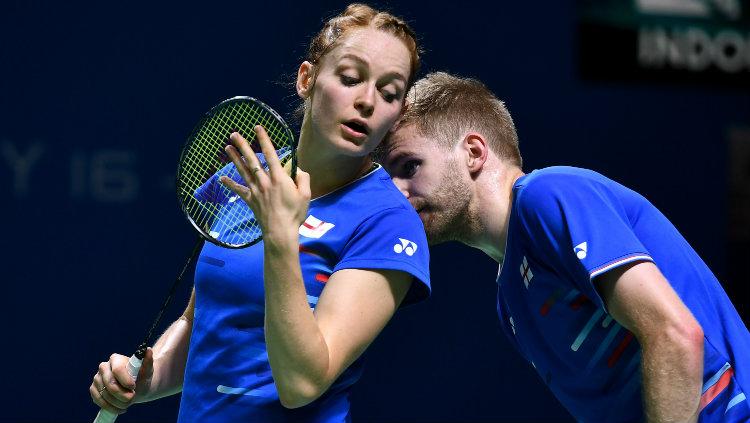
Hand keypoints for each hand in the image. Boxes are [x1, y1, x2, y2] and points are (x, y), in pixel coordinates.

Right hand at [90, 348, 153, 414]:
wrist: (136, 388)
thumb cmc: (141, 377)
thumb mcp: (147, 370)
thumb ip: (148, 361)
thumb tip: (148, 350)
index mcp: (116, 359)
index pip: (117, 369)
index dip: (125, 380)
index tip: (133, 387)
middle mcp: (103, 367)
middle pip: (109, 383)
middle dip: (122, 394)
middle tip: (132, 398)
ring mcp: (97, 378)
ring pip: (104, 394)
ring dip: (118, 402)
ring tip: (128, 403)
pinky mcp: (94, 389)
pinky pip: (98, 400)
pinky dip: (110, 407)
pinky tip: (120, 408)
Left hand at [220, 126, 310, 242]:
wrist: (280, 232)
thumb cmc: (295, 214)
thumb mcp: (306, 195)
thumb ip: (303, 178)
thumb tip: (297, 169)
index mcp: (279, 178)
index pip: (271, 154)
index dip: (264, 140)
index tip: (258, 128)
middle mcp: (265, 181)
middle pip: (252, 160)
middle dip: (243, 145)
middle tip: (234, 134)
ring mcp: (255, 191)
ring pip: (243, 171)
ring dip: (234, 158)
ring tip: (227, 147)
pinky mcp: (250, 200)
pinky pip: (239, 190)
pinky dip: (230, 184)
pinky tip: (221, 179)